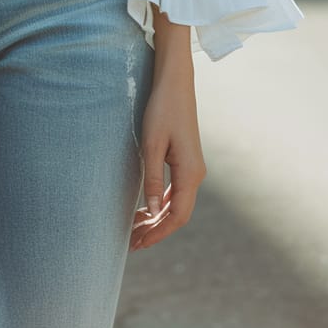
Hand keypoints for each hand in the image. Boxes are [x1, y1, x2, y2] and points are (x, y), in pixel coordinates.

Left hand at [129, 72, 205, 250]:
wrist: (175, 84)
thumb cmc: (162, 110)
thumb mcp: (152, 144)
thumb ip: (153, 178)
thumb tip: (153, 210)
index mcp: (190, 173)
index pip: (177, 216)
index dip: (158, 232)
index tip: (139, 243)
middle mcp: (195, 174)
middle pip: (178, 213)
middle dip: (156, 229)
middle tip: (132, 242)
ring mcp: (192, 168)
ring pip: (177, 203)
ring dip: (157, 217)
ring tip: (135, 228)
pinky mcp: (186, 161)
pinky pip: (176, 191)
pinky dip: (161, 203)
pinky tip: (146, 208)